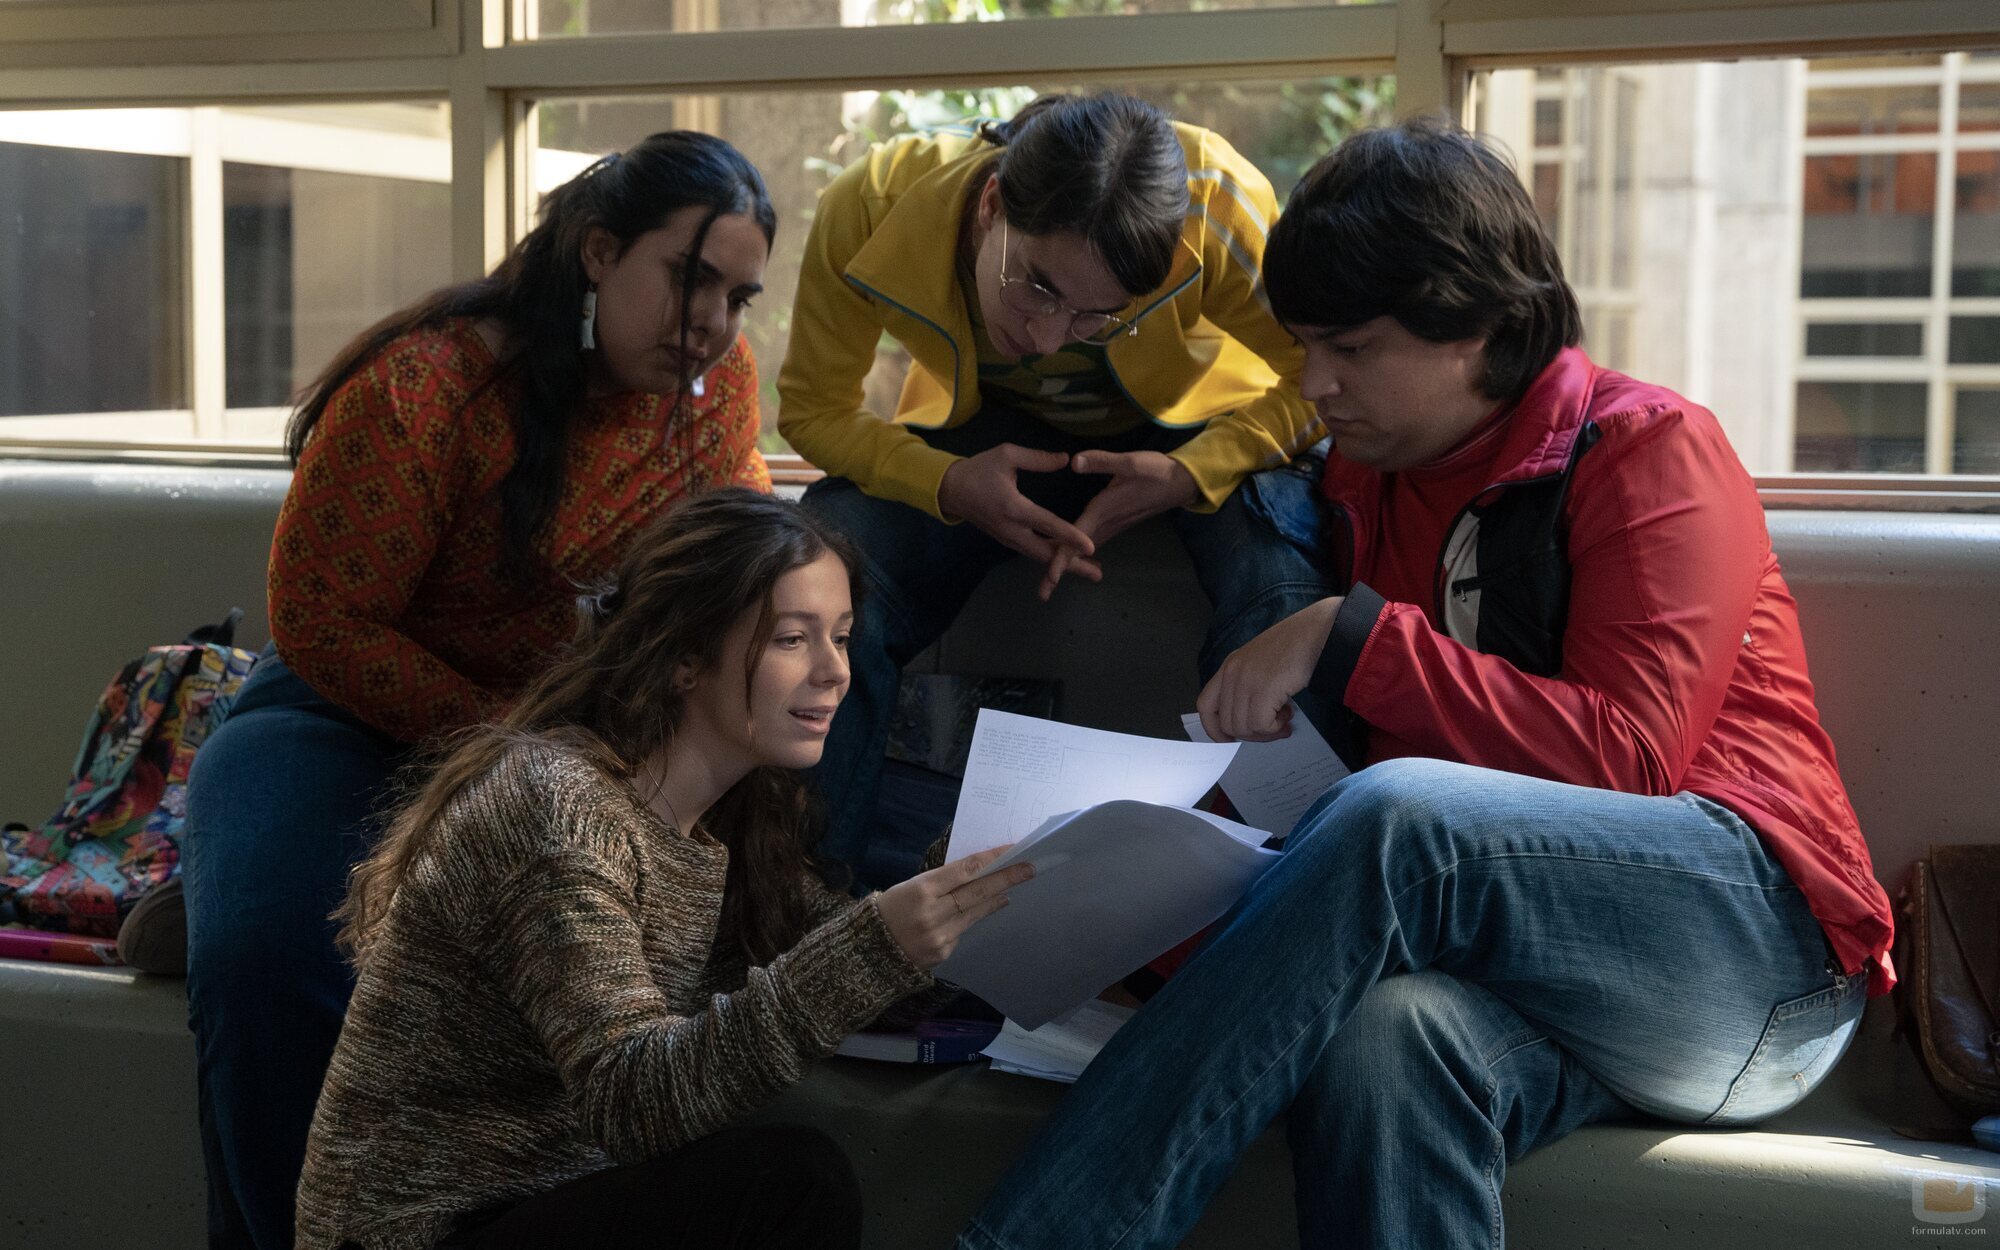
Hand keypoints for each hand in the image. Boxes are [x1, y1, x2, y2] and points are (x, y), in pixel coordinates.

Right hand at [876, 844, 1034, 970]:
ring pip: (977, 912)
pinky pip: (964, 930)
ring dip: (996, 898)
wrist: (867, 951)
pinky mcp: (944, 952)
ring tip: (1011, 887)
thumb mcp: (909, 887)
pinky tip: (981, 910)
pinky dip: (972, 918)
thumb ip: (941, 881)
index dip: (992, 859)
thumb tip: (977, 873)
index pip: (966, 870)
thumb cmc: (889, 910)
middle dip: (1007, 878)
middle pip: (979, 891)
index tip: (1013, 850)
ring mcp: (941, 935)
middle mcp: (934, 913)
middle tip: (1030, 868)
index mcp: (922, 889)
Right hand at [937, 445, 1103, 580]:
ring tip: (1091, 571)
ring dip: (1064, 566)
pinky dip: (1051, 559)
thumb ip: (1038, 459)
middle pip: (1045, 553)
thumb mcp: (1006, 455)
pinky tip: (1069, 560)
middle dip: (1072, 566)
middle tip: (1098, 575)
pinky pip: (1032, 552)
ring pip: (1039, 556)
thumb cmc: (979, 469)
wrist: (950, 489)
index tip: (1091, 547)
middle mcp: (1011, 529)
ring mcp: (1008, 538)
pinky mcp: (1007, 540)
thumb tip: (1066, 459)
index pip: (1047, 524)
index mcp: (1013, 507)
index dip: (1070, 536)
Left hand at [1039, 451, 1199, 599]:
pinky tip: (1069, 555)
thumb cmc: (1157, 472)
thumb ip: (1102, 461)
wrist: (1181, 483)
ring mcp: (1112, 525)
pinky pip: (1091, 541)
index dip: (1063, 558)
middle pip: (1077, 551)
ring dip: (1067, 562)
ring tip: (1048, 579)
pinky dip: (1078, 551)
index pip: (1077, 537)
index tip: (1051, 579)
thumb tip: (1074, 462)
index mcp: (1104, 510)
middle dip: (1060, 569)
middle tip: (1043, 593)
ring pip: (1084, 549)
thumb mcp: (1131, 462)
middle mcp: (1106, 522)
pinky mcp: (1115, 522)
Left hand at [1195, 597, 1341, 742]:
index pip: (1205, 705)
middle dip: (1252, 734)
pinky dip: (1274, 727)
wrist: (1316, 632)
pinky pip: (1260, 725)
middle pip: (1227, 723)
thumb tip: (1249, 721)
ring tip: (1284, 716)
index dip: (1214, 728)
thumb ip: (1248, 686)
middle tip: (1274, 727)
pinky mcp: (1263, 689)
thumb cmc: (1294, 646)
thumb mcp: (1260, 664)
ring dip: (1266, 731)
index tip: (1230, 739)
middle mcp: (1231, 673)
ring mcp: (1245, 681)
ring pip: (1243, 728)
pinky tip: (1287, 714)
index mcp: (1229, 666)